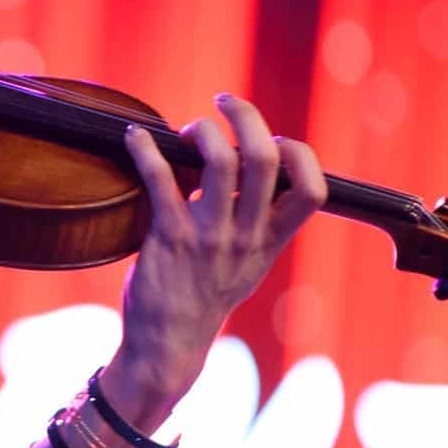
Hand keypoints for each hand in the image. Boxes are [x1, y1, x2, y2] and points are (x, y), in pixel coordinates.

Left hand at [102, 94, 327, 424]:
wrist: (168, 345)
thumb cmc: (205, 297)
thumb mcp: (248, 264)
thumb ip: (258, 221)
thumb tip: (250, 167)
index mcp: (270, 241)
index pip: (312, 191)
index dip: (300, 154)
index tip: (274, 141)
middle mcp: (246, 236)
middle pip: (266, 160)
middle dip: (247, 116)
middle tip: (225, 102)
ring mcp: (209, 237)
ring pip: (220, 162)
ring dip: (202, 130)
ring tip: (188, 129)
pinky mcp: (168, 237)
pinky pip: (161, 179)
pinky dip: (145, 149)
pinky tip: (135, 137)